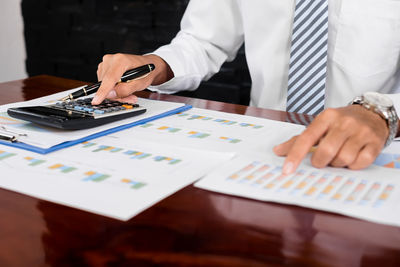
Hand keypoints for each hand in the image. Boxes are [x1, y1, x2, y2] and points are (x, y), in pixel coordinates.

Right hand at [92, 53, 173, 104]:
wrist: (147, 65)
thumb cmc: (146, 72)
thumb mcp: (140, 83)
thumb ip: (125, 89)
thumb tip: (110, 95)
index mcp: (121, 60)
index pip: (109, 78)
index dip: (103, 91)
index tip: (97, 100)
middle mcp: (111, 59)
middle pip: (106, 84)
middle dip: (116, 95)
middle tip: (130, 98)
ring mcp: (106, 63)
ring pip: (104, 85)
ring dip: (115, 93)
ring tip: (129, 92)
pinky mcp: (103, 68)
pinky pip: (104, 83)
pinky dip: (113, 89)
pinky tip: (122, 87)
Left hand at [274, 105, 389, 173]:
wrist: (372, 113)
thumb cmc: (341, 122)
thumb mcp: (320, 126)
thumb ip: (299, 139)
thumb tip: (277, 151)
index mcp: (326, 118)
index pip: (306, 138)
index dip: (295, 156)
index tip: (287, 169)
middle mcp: (344, 123)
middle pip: (326, 151)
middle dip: (320, 162)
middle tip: (322, 161)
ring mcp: (361, 132)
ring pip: (343, 158)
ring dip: (337, 164)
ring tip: (338, 157)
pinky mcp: (374, 143)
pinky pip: (360, 162)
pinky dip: (353, 165)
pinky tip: (352, 158)